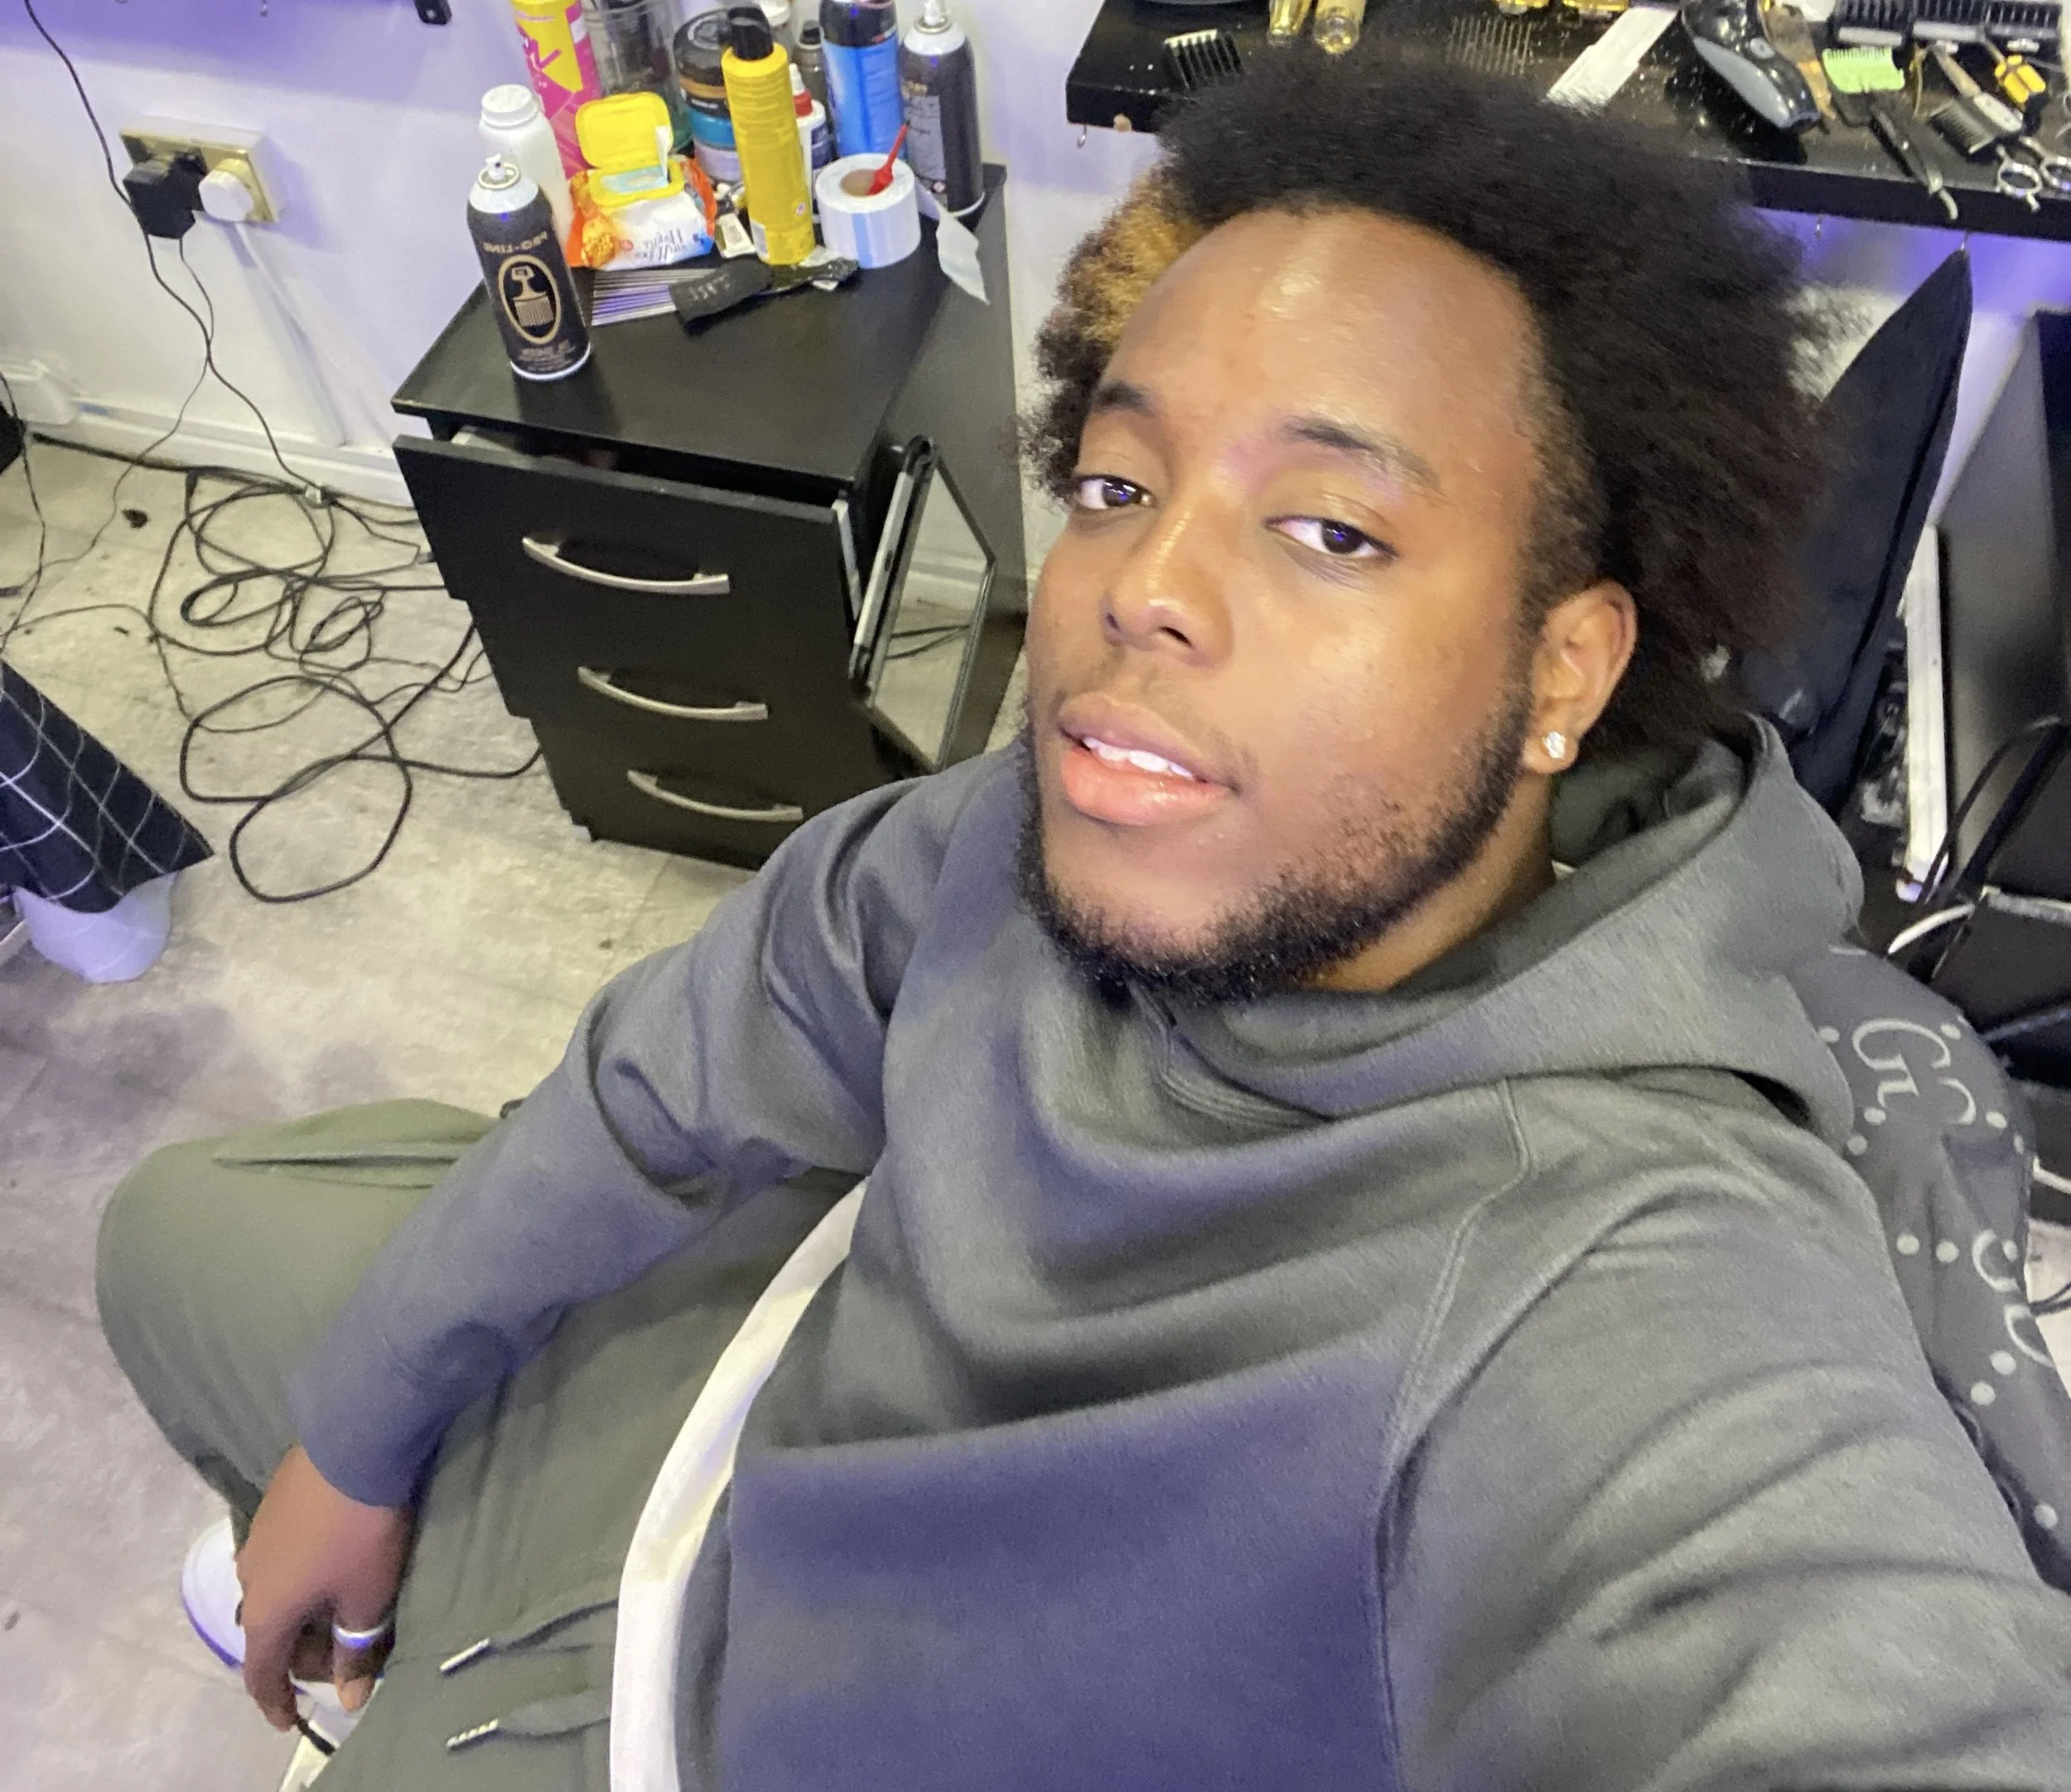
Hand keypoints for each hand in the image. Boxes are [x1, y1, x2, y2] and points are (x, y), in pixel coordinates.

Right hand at [235, 1444, 412, 1730]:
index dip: (276, 1702)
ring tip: (341, 1612)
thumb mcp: (368, 1598)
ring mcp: (257, 1535)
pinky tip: (332, 1567)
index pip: (261, 1673)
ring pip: (275, 1591)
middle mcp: (249, 1576)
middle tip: (344, 1657)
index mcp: (265, 1610)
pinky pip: (282, 1558)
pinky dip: (303, 1577)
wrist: (355, 1441)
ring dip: (303, 1611)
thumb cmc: (361, 1532)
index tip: (290, 1721)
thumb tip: (349, 1699)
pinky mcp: (273, 1503)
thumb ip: (355, 1650)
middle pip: (269, 1632)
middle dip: (301, 1653)